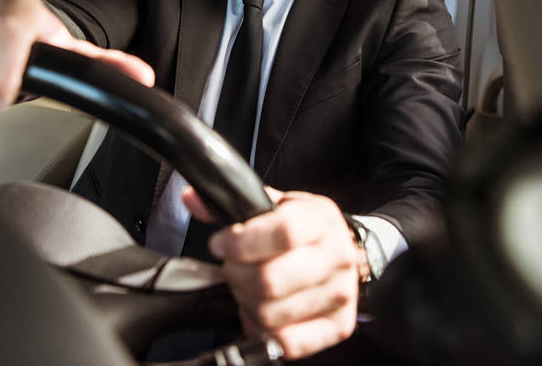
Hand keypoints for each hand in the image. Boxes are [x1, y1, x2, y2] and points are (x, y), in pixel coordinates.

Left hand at [182, 185, 361, 359]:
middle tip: (232, 267)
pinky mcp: (337, 327)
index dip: (241, 242)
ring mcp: (339, 295)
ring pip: (270, 314)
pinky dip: (262, 329)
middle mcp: (337, 258)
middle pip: (270, 280)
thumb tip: (192, 200)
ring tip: (247, 289)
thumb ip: (237, 203)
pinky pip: (286, 342)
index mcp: (321, 220)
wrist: (349, 253)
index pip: (282, 233)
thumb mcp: (278, 205)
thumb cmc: (307, 231)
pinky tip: (260, 312)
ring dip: (246, 303)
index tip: (221, 243)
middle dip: (236, 275)